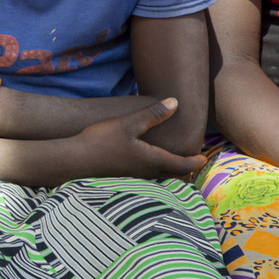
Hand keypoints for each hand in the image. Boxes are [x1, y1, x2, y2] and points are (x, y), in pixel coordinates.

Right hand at [67, 99, 204, 179]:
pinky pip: (147, 175)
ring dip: (170, 169)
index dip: (195, 161)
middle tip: (192, 160)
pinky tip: (146, 161)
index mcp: (153, 160)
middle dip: (185, 168)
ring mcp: (134, 176)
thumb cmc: (101, 141)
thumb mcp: (128, 123)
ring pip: (160, 176)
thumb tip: (175, 103)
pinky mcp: (122, 175)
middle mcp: (147, 172)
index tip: (204, 157)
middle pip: (174, 175)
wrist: (74, 160)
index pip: (183, 165)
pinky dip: (155, 170)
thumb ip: (152, 114)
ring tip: (173, 160)